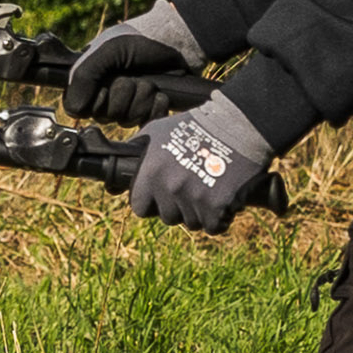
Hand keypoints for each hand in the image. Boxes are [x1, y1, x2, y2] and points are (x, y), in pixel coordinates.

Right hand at [66, 0, 204, 123]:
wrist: (177, 42)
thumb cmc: (141, 40)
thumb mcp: (107, 51)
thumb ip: (84, 76)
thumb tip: (74, 111)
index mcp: (89, 80)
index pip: (78, 109)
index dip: (95, 99)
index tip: (106, 83)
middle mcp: (106, 95)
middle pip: (104, 116)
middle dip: (123, 94)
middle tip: (132, 76)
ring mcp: (128, 105)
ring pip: (126, 120)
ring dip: (141, 98)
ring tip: (148, 80)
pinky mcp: (147, 112)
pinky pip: (146, 121)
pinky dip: (155, 106)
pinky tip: (160, 93)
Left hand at [131, 92, 271, 231]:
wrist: (239, 125)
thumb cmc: (196, 126)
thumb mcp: (157, 131)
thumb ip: (136, 152)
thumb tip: (113, 182)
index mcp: (151, 172)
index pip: (139, 207)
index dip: (151, 203)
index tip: (161, 196)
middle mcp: (169, 187)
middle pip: (168, 217)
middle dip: (178, 207)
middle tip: (192, 187)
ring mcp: (193, 198)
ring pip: (191, 223)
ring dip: (200, 212)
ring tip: (209, 188)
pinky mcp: (216, 206)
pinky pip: (213, 227)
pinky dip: (219, 219)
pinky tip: (223, 200)